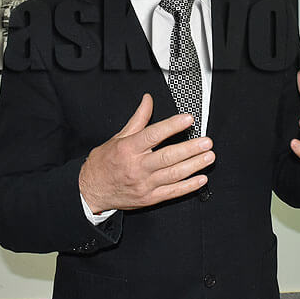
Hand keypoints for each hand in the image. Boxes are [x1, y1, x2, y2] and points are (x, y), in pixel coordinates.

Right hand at [79, 94, 212, 212]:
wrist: (91, 190)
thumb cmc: (105, 163)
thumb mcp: (118, 137)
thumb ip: (138, 119)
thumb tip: (148, 100)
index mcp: (128, 149)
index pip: (153, 135)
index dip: (172, 126)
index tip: (187, 119)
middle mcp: (137, 167)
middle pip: (167, 157)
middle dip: (190, 149)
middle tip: (206, 141)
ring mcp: (144, 184)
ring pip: (173, 175)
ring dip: (193, 166)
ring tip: (208, 157)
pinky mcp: (149, 198)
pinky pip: (172, 192)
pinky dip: (188, 187)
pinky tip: (200, 179)